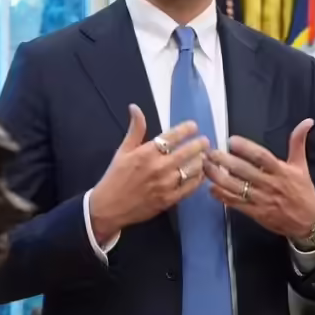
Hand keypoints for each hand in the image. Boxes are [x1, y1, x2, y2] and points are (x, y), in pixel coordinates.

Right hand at [89, 104, 209, 241]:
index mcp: (146, 153)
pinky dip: (198, 179)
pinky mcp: (170, 199)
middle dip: (199, 144)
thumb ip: (135, 129)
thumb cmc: (115, 177)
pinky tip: (201, 174)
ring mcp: (166, 184)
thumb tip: (135, 107)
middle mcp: (158, 167)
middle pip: (186, 152)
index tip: (194, 126)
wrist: (109, 207)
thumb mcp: (123, 150)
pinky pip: (190, 187)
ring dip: (200, 161)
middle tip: (205, 141)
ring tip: (204, 157)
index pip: (172, 136)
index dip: (186, 129)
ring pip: (192, 169)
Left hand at [202, 118, 314, 238]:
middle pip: (244, 171)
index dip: (246, 148)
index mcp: (281, 171)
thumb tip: (307, 121)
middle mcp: (270, 184)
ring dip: (219, 177)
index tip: (231, 140)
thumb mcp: (301, 166)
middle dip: (225, 161)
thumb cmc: (303, 191)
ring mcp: (261, 200)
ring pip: (236, 188)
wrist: (309, 221)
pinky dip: (222, 196)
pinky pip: (236, 203)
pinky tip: (211, 188)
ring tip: (206, 167)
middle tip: (210, 153)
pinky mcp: (256, 213)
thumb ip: (298, 143)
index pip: (262, 157)